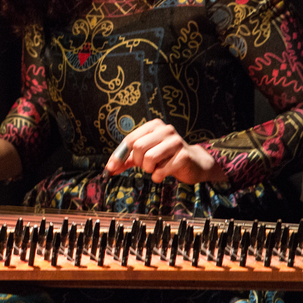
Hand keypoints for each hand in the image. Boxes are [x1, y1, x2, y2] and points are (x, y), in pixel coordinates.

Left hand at [105, 118, 225, 183]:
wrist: (194, 163)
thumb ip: (127, 159)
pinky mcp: (184, 155)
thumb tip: (109, 169)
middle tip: (147, 166)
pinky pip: (162, 170)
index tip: (111, 168)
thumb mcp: (145, 155)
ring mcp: (176, 141)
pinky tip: (164, 173)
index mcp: (154, 126)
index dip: (119, 156)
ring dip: (149, 169)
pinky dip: (158, 176)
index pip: (130, 140)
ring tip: (157, 168)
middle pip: (138, 148)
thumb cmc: (166, 157)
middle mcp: (165, 129)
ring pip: (149, 158)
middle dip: (139, 162)